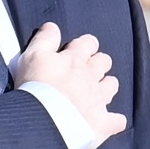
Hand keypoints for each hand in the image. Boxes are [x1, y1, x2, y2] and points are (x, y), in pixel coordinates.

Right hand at [12, 22, 125, 144]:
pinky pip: (117, 120)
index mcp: (74, 60)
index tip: (77, 49)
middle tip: (86, 70)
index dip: (85, 44)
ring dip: (106, 86)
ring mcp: (99, 99)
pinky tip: (107, 121)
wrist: (44, 121)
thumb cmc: (35, 88)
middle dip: (98, 62)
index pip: (87, 43)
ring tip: (95, 93)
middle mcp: (90, 76)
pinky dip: (114, 120)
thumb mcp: (32, 57)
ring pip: (112, 85)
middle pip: (103, 61)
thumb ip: (44, 40)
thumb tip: (52, 26)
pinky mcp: (103, 122)